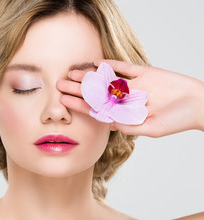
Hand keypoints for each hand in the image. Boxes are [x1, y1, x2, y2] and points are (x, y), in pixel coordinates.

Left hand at [56, 59, 203, 136]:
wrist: (201, 104)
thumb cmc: (177, 121)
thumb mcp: (151, 128)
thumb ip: (129, 125)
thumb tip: (106, 122)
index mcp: (125, 113)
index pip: (97, 108)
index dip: (79, 104)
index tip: (63, 101)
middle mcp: (126, 99)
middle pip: (97, 93)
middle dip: (79, 89)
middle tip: (59, 84)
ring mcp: (134, 85)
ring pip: (107, 79)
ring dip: (91, 76)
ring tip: (73, 73)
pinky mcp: (145, 73)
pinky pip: (125, 68)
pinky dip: (112, 65)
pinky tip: (97, 63)